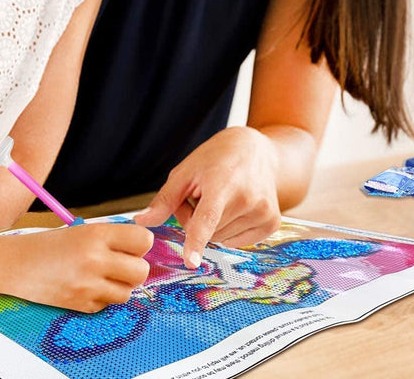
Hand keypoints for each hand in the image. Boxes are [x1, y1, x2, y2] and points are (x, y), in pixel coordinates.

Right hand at [2, 222, 152, 312]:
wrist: (15, 264)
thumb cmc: (49, 244)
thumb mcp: (82, 231)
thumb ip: (111, 238)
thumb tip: (141, 248)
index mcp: (96, 234)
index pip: (143, 241)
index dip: (140, 245)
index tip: (132, 246)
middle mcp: (95, 259)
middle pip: (141, 271)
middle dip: (134, 269)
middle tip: (120, 264)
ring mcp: (88, 285)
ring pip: (127, 293)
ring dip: (119, 286)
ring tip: (101, 276)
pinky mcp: (81, 305)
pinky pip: (106, 305)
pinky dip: (101, 298)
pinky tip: (85, 286)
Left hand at [134, 127, 281, 268]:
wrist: (257, 151)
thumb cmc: (216, 159)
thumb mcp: (186, 172)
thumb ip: (165, 200)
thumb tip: (141, 223)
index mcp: (222, 183)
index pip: (207, 218)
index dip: (196, 240)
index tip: (191, 262)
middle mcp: (247, 198)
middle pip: (208, 233)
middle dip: (197, 220)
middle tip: (203, 195)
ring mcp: (263, 212)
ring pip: (222, 239)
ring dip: (214, 226)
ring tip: (221, 198)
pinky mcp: (272, 223)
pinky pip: (238, 242)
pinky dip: (230, 230)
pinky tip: (236, 208)